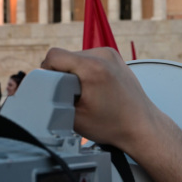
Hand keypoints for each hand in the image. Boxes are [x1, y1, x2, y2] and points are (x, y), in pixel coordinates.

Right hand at [40, 47, 162, 154]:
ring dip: (74, 73)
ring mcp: (111, 54)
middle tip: (70, 96)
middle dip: (62, 75)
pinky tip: (92, 88)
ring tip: (84, 93)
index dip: (46, 72)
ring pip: (76, 56)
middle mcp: (103, 55)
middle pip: (65, 56)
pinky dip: (85, 71)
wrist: (141, 127)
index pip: (54, 56)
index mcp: (92, 67)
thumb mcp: (74, 117)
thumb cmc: (114, 125)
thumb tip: (40, 92)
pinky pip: (89, 58)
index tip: (51, 88)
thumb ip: (53, 101)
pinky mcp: (114, 57)